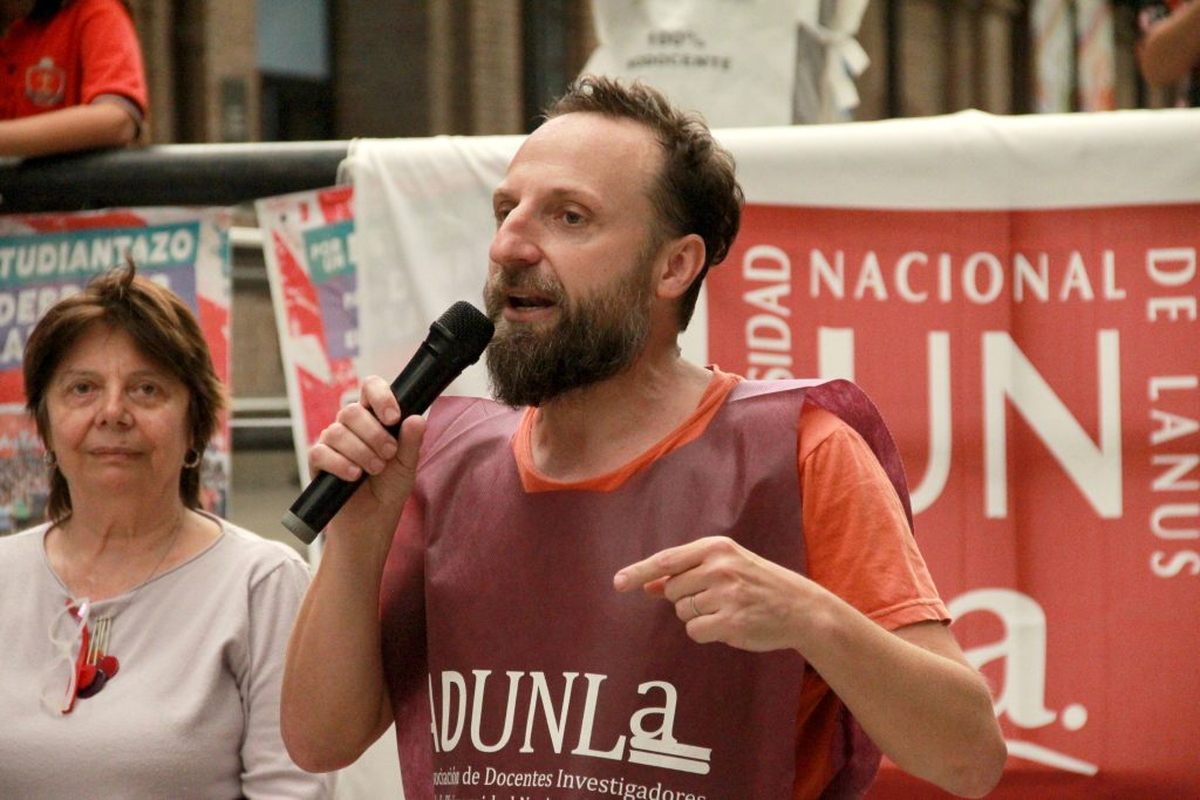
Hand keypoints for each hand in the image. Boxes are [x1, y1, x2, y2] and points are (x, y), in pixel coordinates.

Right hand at [308, 376, 424, 541]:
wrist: (372, 519)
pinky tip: (354, 476)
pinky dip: (340, 464)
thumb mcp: (407, 465)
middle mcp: (351, 425)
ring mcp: (332, 441)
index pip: (371, 387)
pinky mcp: (318, 461)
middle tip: (389, 454)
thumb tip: (416, 418)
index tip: (393, 418)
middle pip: (351, 411)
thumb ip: (412, 441)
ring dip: (361, 451)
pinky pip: (321, 452)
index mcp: (374, 417)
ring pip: (337, 431)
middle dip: (374, 434)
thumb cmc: (389, 487)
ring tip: (375, 470)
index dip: (380, 396)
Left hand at [613, 536, 813, 652]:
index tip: (617, 583)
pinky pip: (695, 632)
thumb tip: (647, 584)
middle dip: (685, 598)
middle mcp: (719, 568)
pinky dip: (706, 632)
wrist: (800, 606)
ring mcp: (725, 595)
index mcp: (716, 547)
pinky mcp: (731, 622)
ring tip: (728, 609)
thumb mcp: (725, 566)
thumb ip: (686, 572)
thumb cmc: (757, 583)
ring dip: (698, 616)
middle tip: (715, 597)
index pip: (666, 560)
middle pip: (672, 591)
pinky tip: (729, 624)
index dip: (638, 572)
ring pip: (683, 613)